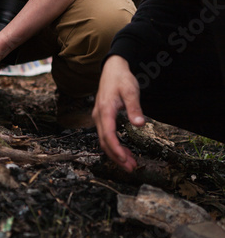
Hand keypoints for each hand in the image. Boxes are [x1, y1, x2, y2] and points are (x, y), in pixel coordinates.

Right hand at [92, 55, 144, 171]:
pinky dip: (114, 146)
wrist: (112, 69)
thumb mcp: (131, 91)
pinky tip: (124, 152)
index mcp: (105, 110)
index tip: (124, 160)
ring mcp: (98, 118)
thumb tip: (140, 124)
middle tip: (131, 168)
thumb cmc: (121, 79)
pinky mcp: (102, 118)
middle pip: (104, 142)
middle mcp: (98, 116)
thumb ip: (135, 108)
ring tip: (130, 164)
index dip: (116, 149)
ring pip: (104, 141)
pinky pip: (105, 136)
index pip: (108, 135)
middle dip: (117, 157)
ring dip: (116, 153)